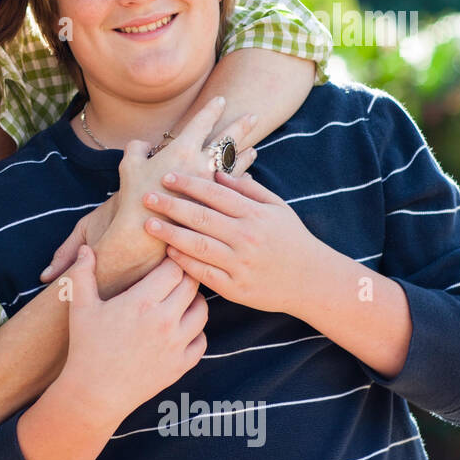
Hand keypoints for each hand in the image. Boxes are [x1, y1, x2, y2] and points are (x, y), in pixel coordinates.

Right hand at [40, 96, 257, 288]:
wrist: (143, 232)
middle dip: (240, 127)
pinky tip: (248, 179)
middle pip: (226, 140)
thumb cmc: (134, 198)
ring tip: (253, 149)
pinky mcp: (215, 205)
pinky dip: (242, 181)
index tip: (221, 100)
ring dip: (244, 155)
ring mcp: (211, 186)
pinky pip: (235, 189)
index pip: (201, 123)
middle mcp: (201, 165)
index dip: (211, 110)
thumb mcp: (128, 167)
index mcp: (181, 151)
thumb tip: (142, 143)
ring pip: (235, 164)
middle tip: (253, 116)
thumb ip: (136, 149)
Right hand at [57, 245, 208, 425]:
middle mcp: (165, 321)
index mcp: (142, 302)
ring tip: (180, 298)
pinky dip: (196, 331)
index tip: (165, 258)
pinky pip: (202, 340)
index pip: (173, 268)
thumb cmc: (86, 348)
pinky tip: (182, 327)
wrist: (95, 393)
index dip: (171, 260)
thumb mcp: (80, 307)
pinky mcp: (181, 365)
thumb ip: (82, 274)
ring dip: (194, 301)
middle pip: (191, 285)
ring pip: (202, 311)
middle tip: (175, 274)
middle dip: (185, 276)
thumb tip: (85, 248)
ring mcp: (176, 344)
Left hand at [141, 169, 327, 313]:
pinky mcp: (236, 288)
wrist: (313, 281)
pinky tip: (168, 253)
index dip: (189, 184)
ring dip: (170, 234)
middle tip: (146, 197)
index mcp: (255, 215)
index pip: (216, 194)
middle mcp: (246, 238)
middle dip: (171, 205)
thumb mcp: (277, 207)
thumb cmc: (291, 239)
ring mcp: (240, 264)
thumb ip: (248, 189)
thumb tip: (218, 171)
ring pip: (198, 246)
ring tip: (148, 224)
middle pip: (201, 218)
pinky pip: (204, 274)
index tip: (167, 176)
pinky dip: (185, 262)